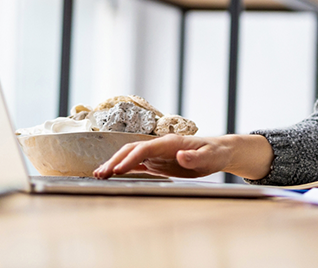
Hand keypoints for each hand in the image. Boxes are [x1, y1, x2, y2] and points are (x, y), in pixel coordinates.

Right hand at [93, 134, 231, 178]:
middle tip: (100, 174)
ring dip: (115, 163)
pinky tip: (113, 175)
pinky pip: (137, 163)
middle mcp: (161, 145)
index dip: (131, 158)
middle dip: (115, 160)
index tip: (118, 170)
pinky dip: (124, 168)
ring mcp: (158, 153)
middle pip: (133, 150)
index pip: (145, 148)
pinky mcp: (158, 161)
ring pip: (131, 155)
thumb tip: (180, 156)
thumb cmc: (215, 153)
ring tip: (99, 175)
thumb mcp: (209, 157)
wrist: (218, 151)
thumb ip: (194, 157)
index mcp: (171, 142)